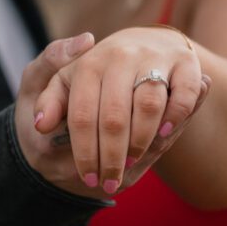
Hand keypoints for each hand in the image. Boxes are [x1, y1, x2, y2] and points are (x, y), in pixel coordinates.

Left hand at [33, 26, 205, 193]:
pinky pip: (184, 92)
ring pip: (148, 106)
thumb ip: (48, 101)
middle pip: (114, 117)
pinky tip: (164, 134)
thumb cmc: (97, 72)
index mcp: (88, 63)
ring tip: (130, 163)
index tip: (87, 177)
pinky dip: (177, 115)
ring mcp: (154, 56)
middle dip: (111, 157)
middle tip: (109, 182)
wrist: (142, 43)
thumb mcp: (63, 81)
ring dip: (139, 142)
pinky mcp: (185, 60)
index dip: (84, 152)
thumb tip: (41, 124)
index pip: (82, 116)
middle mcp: (121, 56)